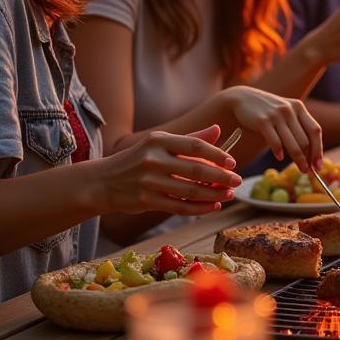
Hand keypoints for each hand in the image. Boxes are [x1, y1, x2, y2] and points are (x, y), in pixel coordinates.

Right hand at [97, 124, 242, 215]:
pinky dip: (199, 208)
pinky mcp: (146, 201)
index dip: (217, 155)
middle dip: (221, 177)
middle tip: (238, 181)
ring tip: (228, 195)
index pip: (195, 146)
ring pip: (190, 191)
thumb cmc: (137, 160)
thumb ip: (190, 138)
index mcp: (159, 140)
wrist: (101, 181)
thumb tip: (218, 130)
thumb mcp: (159, 144)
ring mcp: (148, 181)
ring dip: (214, 195)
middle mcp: (153, 159)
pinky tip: (213, 207)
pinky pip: (179, 207)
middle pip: (196, 170)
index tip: (233, 163)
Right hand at [222, 86, 321, 170]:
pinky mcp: (262, 121)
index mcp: (299, 108)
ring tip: (301, 169)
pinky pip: (275, 141)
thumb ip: (297, 128)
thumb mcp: (286, 113)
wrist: (243, 98)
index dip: (318, 149)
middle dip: (308, 158)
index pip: (315, 130)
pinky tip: (279, 158)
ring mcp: (276, 115)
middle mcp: (290, 110)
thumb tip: (309, 155)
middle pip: (305, 139)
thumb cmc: (268, 111)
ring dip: (298, 159)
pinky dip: (279, 151)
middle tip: (309, 171)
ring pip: (292, 143)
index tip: (319, 164)